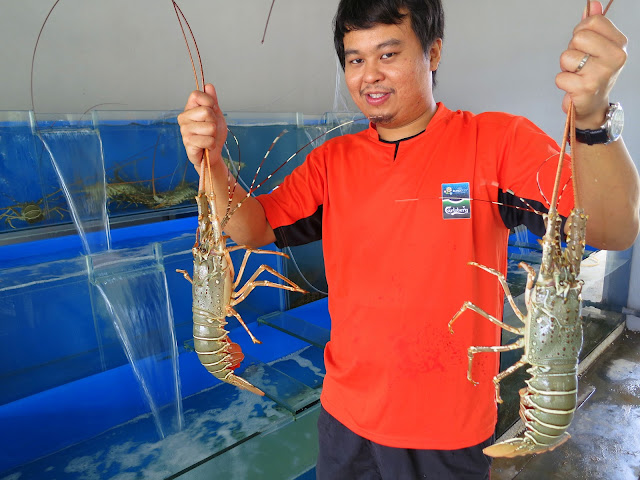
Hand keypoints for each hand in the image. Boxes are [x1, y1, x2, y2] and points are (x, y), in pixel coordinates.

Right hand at [177, 83, 227, 170]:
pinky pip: (208, 140)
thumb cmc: (213, 134)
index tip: (212, 111)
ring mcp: (184, 131)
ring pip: (210, 127)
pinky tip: (207, 146)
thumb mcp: (216, 115)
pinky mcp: (188, 144)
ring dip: (214, 135)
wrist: (212, 154)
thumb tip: (208, 86)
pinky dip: (212, 144)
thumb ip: (212, 100)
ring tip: (208, 138)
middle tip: (211, 129)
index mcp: (189, 108)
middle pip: (206, 111)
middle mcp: (183, 118)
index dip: (210, 102)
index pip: (197, 95)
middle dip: (214, 122)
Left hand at [556, 1, 626, 128]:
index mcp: (620, 44)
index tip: (584, 45)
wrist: (593, 106)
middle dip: (572, 49)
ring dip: (566, 67)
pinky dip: (562, 81)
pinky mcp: (585, 88)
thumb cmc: (593, 74)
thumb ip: (595, 26)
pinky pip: (560, 76)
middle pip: (579, 37)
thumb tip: (593, 4)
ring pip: (566, 56)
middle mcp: (615, 57)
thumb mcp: (598, 48)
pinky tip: (573, 87)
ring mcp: (601, 73)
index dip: (580, 32)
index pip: (592, 22)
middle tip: (579, 63)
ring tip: (577, 75)